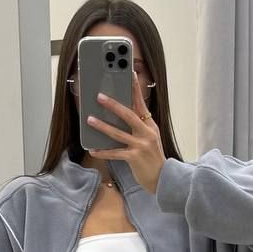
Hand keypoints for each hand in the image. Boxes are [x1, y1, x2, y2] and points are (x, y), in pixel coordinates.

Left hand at [86, 69, 166, 194]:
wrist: (162, 178)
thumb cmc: (153, 157)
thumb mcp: (150, 137)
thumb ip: (138, 126)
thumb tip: (119, 116)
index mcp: (150, 125)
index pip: (141, 103)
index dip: (135, 88)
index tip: (130, 73)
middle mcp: (146, 133)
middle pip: (128, 115)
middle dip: (113, 105)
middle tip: (99, 96)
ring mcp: (141, 145)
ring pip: (118, 133)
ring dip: (102, 126)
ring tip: (90, 119)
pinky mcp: (135, 158)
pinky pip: (115, 153)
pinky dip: (103, 152)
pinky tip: (93, 150)